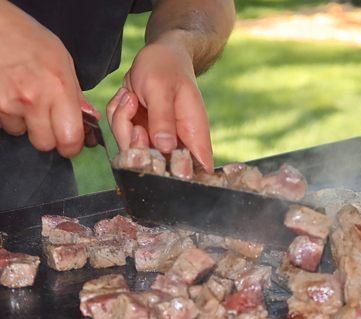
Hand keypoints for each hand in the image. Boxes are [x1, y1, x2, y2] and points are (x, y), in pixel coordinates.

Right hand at [0, 1, 99, 156]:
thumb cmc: (29, 39)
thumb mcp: (62, 62)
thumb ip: (75, 94)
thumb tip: (89, 118)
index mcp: (58, 89)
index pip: (70, 138)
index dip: (72, 146)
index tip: (72, 144)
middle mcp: (33, 100)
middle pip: (45, 144)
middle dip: (49, 137)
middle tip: (48, 121)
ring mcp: (8, 103)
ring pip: (21, 133)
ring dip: (25, 123)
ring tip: (25, 98)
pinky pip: (4, 122)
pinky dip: (8, 114)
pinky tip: (10, 94)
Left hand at [107, 31, 212, 170]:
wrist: (158, 55)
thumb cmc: (166, 68)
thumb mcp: (161, 89)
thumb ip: (162, 119)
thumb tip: (165, 147)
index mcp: (194, 136)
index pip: (197, 171)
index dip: (176, 175)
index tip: (155, 153)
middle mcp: (177, 144)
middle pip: (155, 167)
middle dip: (136, 146)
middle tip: (136, 123)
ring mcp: (157, 141)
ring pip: (131, 152)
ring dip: (123, 124)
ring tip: (132, 99)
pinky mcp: (141, 135)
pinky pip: (120, 137)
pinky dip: (118, 116)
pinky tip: (129, 99)